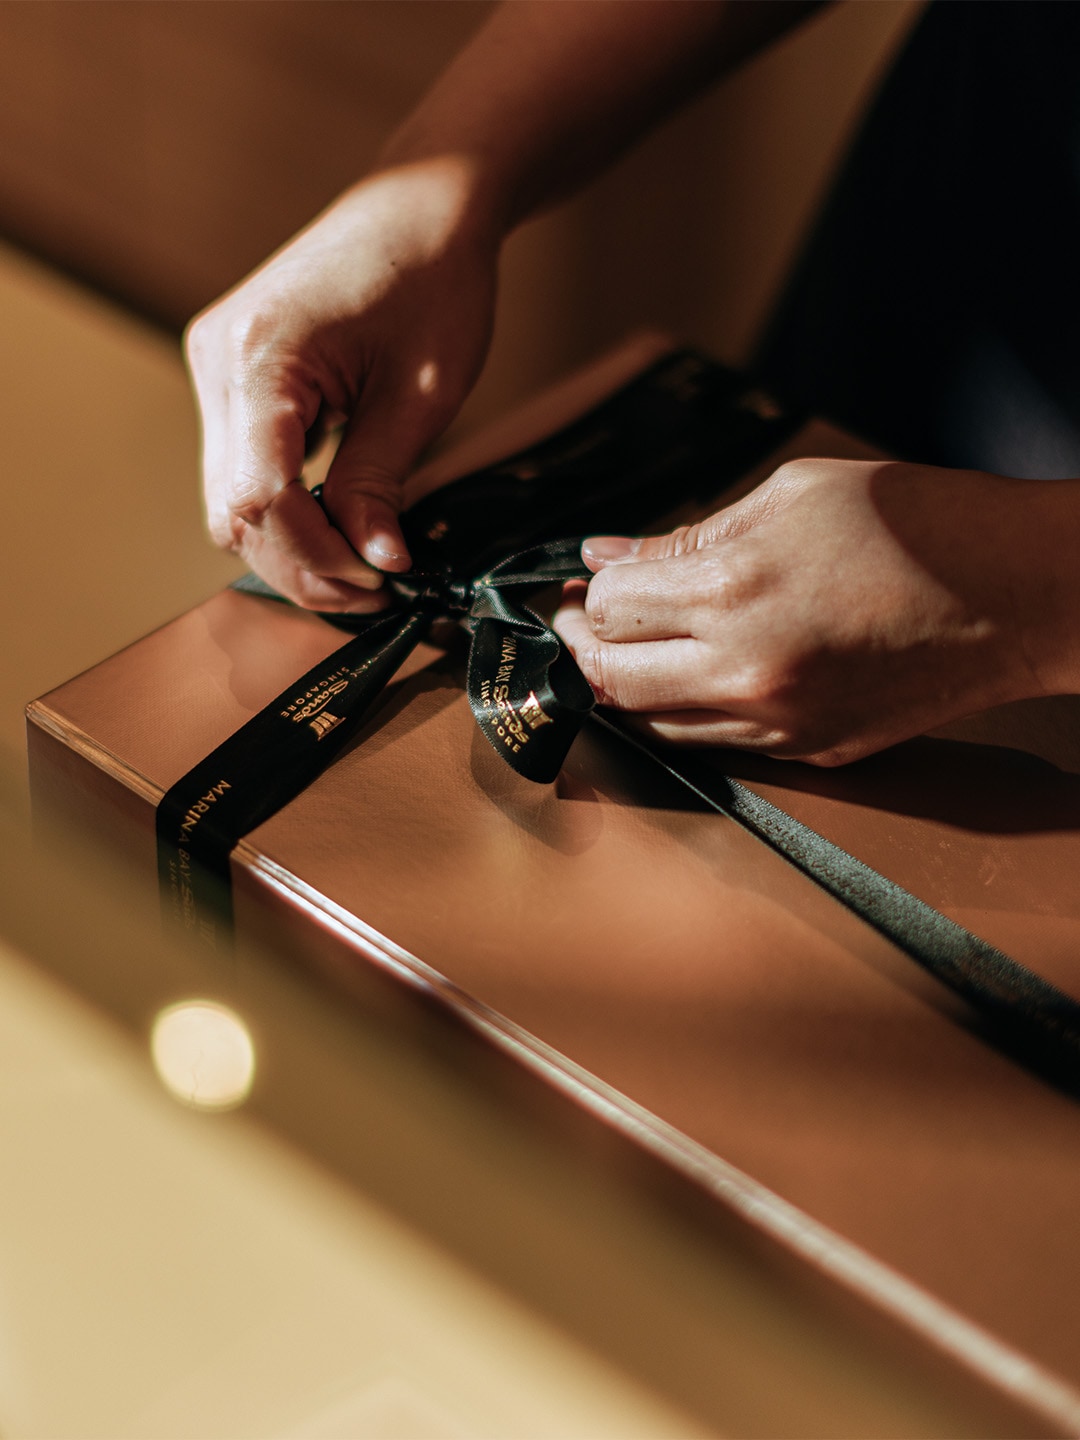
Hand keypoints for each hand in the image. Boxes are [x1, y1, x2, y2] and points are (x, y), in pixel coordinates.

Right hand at [185, 158, 497, 609]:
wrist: (420, 205)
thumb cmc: (434, 280)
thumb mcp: (420, 394)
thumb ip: (380, 481)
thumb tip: (373, 563)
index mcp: (262, 354)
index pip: (260, 497)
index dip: (317, 555)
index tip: (379, 581)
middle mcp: (218, 360)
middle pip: (233, 511)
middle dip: (302, 565)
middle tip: (375, 592)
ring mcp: (216, 368)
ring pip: (231, 501)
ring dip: (293, 546)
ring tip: (364, 566)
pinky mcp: (231, 379)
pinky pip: (242, 470)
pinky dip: (287, 511)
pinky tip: (339, 525)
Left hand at [553, 458, 1079, 764]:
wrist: (1019, 594)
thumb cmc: (917, 524)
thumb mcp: (792, 496)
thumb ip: (689, 534)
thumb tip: (608, 557)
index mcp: (735, 587)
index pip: (608, 608)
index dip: (582, 593)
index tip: (577, 582)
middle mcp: (746, 669)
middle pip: (610, 679)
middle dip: (581, 646)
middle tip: (579, 621)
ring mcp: (778, 722)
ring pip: (653, 725)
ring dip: (627, 686)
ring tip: (629, 648)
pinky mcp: (809, 753)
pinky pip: (713, 743)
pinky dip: (684, 713)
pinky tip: (689, 676)